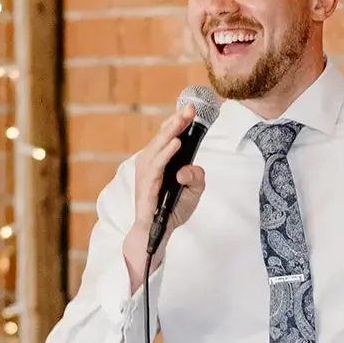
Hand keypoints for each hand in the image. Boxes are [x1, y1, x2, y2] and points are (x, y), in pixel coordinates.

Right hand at [122, 105, 205, 290]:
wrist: (157, 234)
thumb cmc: (172, 210)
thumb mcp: (194, 192)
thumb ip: (197, 177)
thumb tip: (188, 168)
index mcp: (160, 162)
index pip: (168, 138)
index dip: (178, 122)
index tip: (190, 108)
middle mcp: (150, 165)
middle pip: (162, 138)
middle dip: (176, 122)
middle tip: (188, 108)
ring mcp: (146, 175)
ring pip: (157, 149)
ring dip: (170, 133)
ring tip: (181, 120)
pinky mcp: (147, 187)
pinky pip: (156, 168)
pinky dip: (165, 154)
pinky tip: (175, 145)